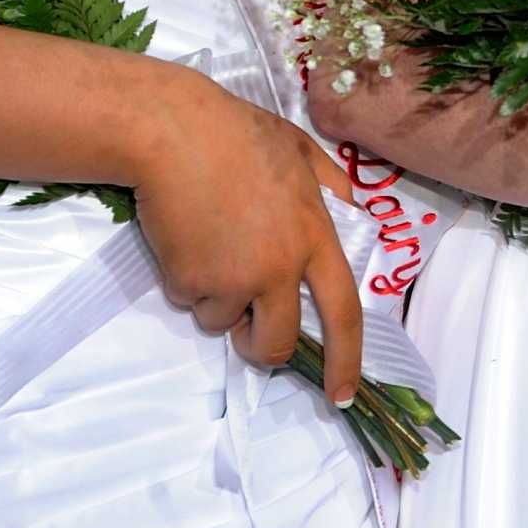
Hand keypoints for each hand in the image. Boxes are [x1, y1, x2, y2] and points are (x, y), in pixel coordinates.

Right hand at [128, 66, 363, 401]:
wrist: (174, 133)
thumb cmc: (238, 134)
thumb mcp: (301, 149)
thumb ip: (331, 184)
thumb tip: (353, 212)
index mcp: (314, 235)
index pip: (343, 310)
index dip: (346, 358)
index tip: (343, 394)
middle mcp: (280, 266)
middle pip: (278, 342)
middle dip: (262, 350)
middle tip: (249, 333)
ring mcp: (235, 278)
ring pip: (225, 323)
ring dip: (216, 299)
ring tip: (209, 243)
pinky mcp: (192, 283)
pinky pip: (191, 300)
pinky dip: (185, 280)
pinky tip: (185, 235)